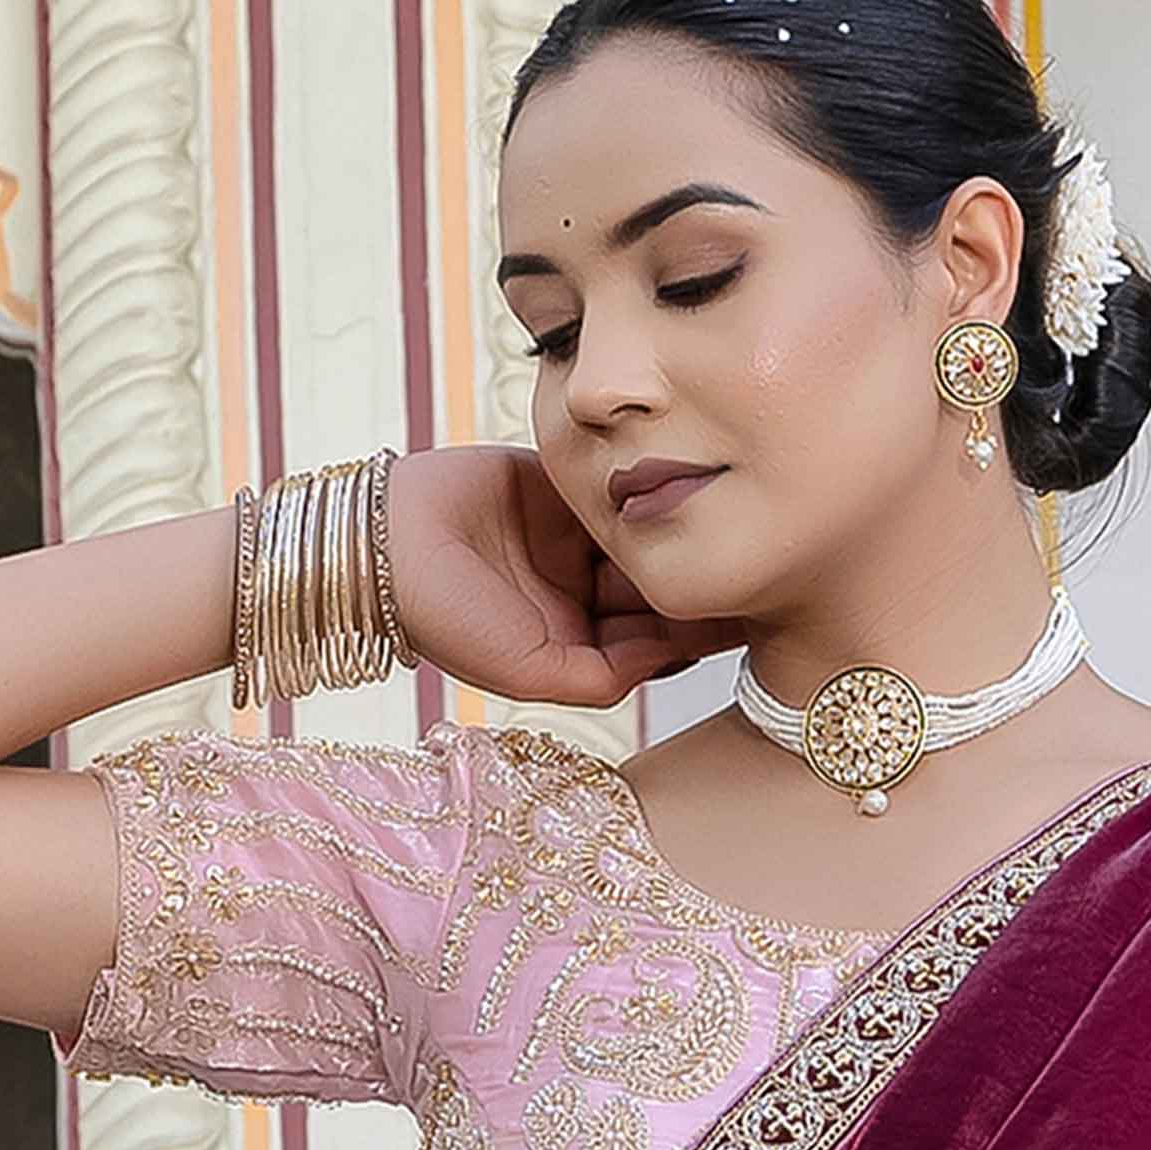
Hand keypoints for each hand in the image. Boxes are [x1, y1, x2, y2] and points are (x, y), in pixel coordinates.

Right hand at [384, 446, 737, 709]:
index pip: (653, 640)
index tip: (756, 615)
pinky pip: (612, 487)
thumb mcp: (529, 670)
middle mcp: (579, 595)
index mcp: (576, 645)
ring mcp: (570, 539)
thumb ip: (602, 675)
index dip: (702, 630)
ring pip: (642, 536)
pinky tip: (690, 474)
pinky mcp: (557, 486)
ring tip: (738, 514)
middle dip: (702, 575)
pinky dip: (646, 483)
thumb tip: (673, 659)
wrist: (383, 545)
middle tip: (766, 558)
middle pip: (656, 587)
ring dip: (682, 528)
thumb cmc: (448, 620)